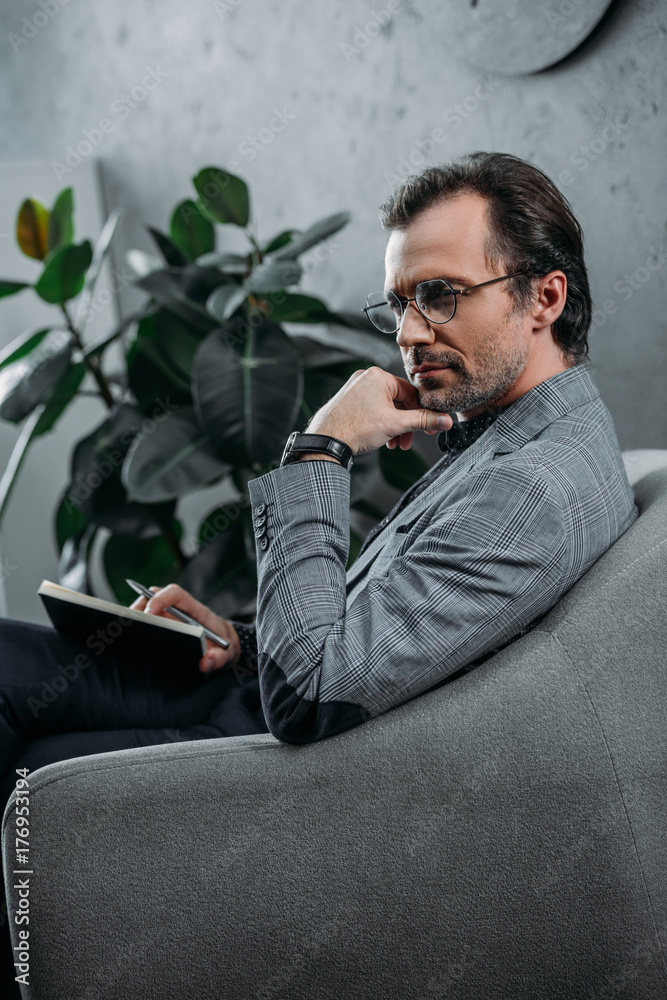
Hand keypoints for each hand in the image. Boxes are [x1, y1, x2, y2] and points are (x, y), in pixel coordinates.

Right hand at [129, 583, 241, 673]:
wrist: (225, 647)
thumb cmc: (224, 647)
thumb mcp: (227, 655)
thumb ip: (218, 659)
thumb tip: (204, 663)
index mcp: (194, 609)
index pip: (174, 593)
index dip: (160, 598)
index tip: (149, 614)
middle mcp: (178, 609)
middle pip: (153, 596)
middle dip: (139, 607)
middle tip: (129, 626)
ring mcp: (168, 616)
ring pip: (145, 606)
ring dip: (133, 617)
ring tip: (124, 633)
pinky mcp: (162, 626)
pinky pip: (145, 621)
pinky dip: (135, 627)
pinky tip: (127, 639)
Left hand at [305, 366, 452, 454]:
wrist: (326, 441)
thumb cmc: (355, 428)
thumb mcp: (396, 425)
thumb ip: (424, 421)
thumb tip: (445, 420)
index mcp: (379, 376)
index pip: (411, 393)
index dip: (422, 413)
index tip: (429, 428)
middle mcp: (366, 378)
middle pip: (398, 402)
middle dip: (405, 424)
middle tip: (407, 441)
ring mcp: (355, 388)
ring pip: (385, 408)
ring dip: (393, 427)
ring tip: (393, 443)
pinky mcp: (349, 400)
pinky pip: (372, 409)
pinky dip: (380, 424)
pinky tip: (381, 439)